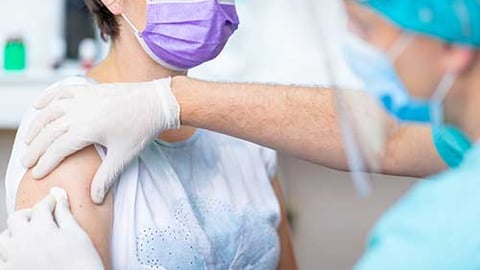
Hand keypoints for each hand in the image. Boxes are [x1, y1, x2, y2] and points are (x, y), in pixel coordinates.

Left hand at [0, 188, 103, 269]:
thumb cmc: (82, 263)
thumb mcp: (78, 235)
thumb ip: (65, 214)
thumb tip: (60, 196)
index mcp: (40, 230)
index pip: (41, 207)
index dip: (50, 201)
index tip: (55, 201)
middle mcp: (21, 243)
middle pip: (17, 218)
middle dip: (29, 214)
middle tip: (43, 217)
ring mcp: (13, 260)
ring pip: (3, 238)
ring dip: (15, 233)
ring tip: (29, 236)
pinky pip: (1, 261)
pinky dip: (7, 255)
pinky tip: (20, 255)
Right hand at [22, 78, 179, 203]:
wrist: (157, 102)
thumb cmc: (142, 129)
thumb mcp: (124, 156)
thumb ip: (106, 177)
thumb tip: (95, 199)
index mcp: (87, 129)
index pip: (57, 149)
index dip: (45, 163)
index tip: (36, 174)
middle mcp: (79, 111)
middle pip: (48, 132)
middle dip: (35, 148)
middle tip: (26, 162)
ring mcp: (83, 98)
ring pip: (50, 111)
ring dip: (36, 125)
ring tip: (28, 140)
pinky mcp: (89, 89)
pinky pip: (61, 91)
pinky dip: (47, 98)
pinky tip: (38, 106)